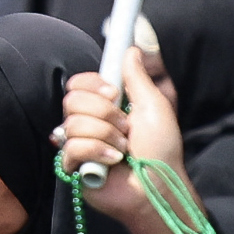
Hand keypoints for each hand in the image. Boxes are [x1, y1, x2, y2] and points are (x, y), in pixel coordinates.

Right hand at [57, 48, 199, 233]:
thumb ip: (138, 76)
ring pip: (73, 123)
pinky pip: (71, 147)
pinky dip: (97, 152)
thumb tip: (131, 49)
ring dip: (106, 135)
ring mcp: (79, 145)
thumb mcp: (155, 104)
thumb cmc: (162, 149)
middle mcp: (89, 123)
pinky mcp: (73, 167)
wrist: (160, 185)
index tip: (114, 92)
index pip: (78, 83)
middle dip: (104, 112)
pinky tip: (114, 162)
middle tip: (125, 126)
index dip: (92, 83)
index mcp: (105, 106)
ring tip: (124, 149)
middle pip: (71, 99)